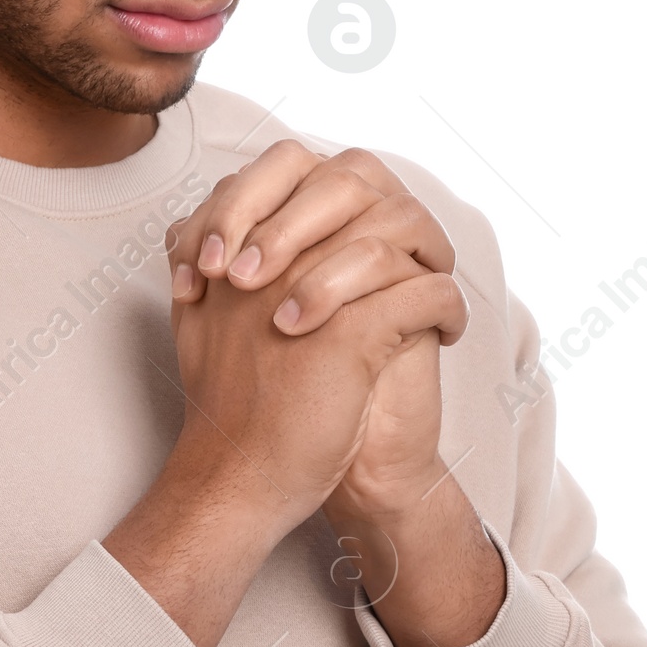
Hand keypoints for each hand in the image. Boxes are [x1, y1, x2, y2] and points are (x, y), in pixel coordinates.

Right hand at [104, 164, 464, 646]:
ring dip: (430, 252)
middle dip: (392, 206)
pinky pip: (420, 294)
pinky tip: (446, 330)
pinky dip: (445, 308)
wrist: (237, 480)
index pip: (287, 167)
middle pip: (345, 183)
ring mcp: (306, 293)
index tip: (366, 225)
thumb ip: (205, 269)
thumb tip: (226, 229)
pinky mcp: (348, 338)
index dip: (335, 184)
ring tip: (438, 280)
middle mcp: (266, 258)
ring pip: (392, 232)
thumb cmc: (227, 409)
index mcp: (230, 248)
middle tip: (419, 244)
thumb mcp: (200, 322)